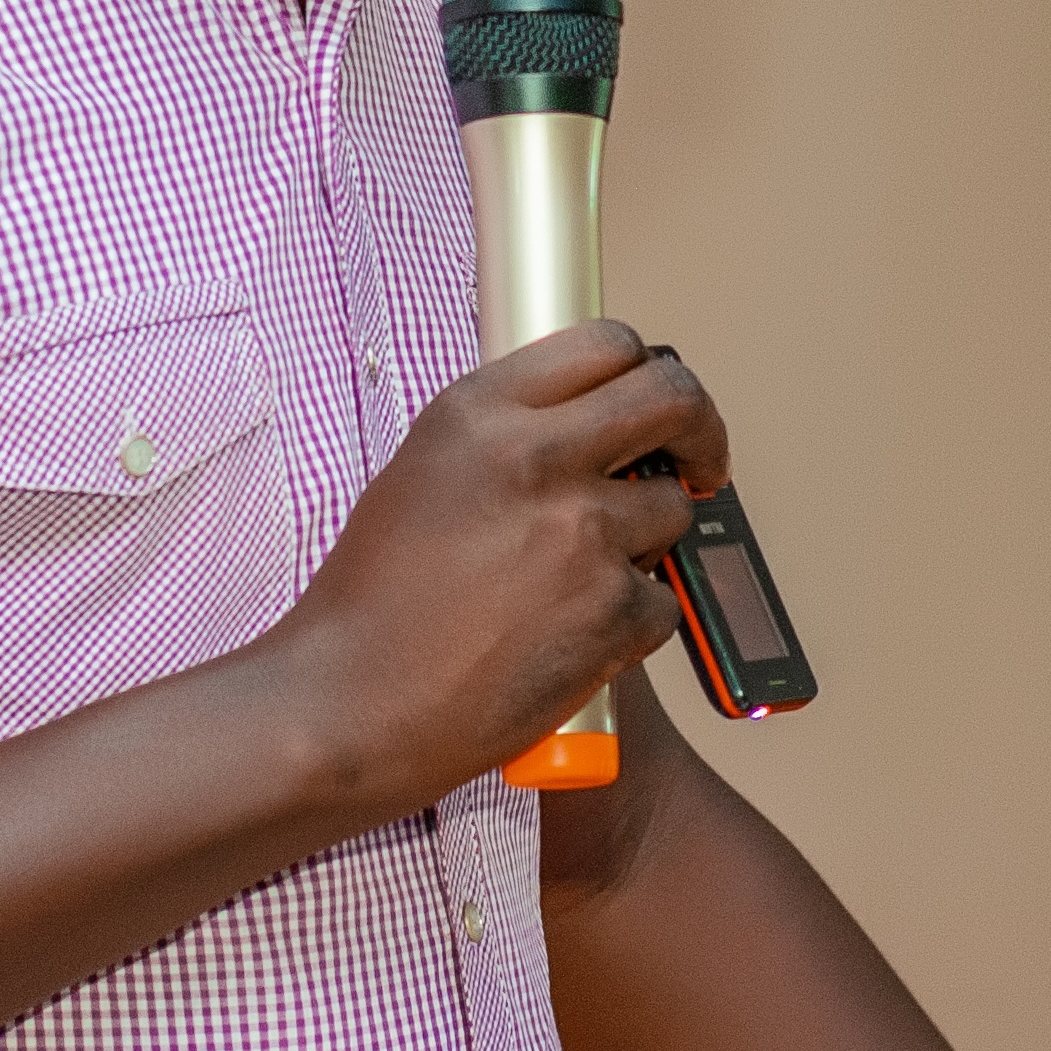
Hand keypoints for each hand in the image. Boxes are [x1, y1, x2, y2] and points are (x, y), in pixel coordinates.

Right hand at [265, 320, 725, 800]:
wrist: (350, 706)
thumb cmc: (373, 606)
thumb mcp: (424, 474)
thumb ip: (507, 436)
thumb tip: (589, 423)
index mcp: (480, 413)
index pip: (607, 343)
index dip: (648, 371)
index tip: (657, 406)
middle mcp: (535, 458)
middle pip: (672, 398)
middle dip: (699, 430)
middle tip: (698, 462)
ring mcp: (581, 533)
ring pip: (673, 509)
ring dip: (644, 542)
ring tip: (570, 583)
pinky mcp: (612, 610)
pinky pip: (663, 599)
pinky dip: (630, 622)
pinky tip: (567, 637)